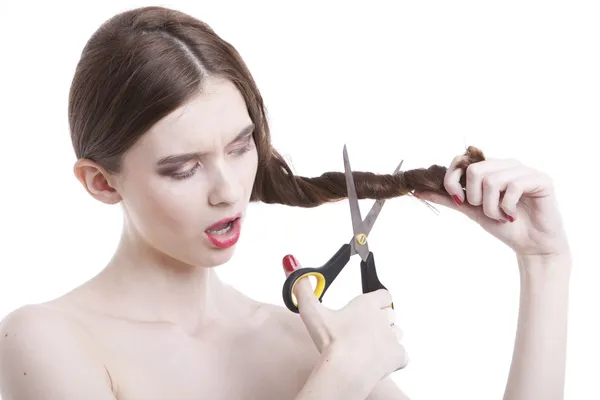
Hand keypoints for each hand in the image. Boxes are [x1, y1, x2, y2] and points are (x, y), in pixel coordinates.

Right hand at [282, 254, 407, 380]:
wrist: (346, 369)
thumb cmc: (332, 341)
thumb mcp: (312, 311)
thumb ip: (303, 289)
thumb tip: (292, 265)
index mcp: (367, 305)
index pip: (384, 294)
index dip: (377, 298)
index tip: (369, 304)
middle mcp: (384, 318)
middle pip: (391, 313)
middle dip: (381, 318)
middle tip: (364, 328)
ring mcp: (393, 338)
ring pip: (398, 332)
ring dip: (389, 336)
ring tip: (372, 343)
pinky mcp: (398, 356)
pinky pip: (403, 355)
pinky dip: (395, 357)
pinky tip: (381, 359)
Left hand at [415, 155, 569, 257]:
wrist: (530, 245)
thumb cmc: (503, 226)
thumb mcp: (470, 210)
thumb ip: (447, 198)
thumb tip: (418, 190)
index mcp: (489, 167)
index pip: (461, 160)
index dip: (453, 180)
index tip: (459, 200)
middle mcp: (506, 163)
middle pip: (475, 170)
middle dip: (474, 198)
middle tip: (486, 210)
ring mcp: (524, 169)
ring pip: (492, 180)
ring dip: (491, 207)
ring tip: (501, 215)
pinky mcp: (540, 179)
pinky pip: (513, 186)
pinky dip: (507, 207)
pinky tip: (513, 215)